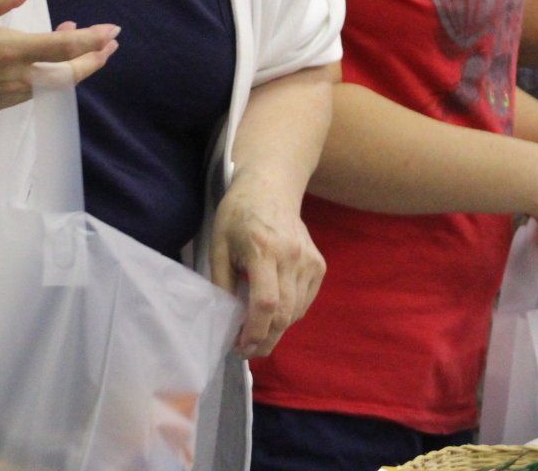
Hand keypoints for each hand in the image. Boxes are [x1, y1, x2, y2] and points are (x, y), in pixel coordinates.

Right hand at [0, 0, 118, 113]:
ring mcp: (2, 98)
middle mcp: (12, 80)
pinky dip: (43, 76)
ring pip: (48, 86)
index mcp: (9, 52)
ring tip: (70, 40)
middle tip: (109, 45)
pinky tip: (38, 61)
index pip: (63, 50)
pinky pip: (28, 94)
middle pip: (66, 77)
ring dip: (66, 66)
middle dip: (93, 61)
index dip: (93, 42)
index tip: (113, 32)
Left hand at [210, 179, 325, 357]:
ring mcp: (309, 261)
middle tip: (245, 350)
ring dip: (276, 330)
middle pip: (284, 314)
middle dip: (265, 340)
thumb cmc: (238, 214)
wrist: (271, 187)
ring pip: (296, 312)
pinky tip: (274, 313)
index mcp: (263, 250)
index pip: (266, 303)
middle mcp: (292, 257)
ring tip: (257, 333)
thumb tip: (225, 320)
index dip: (254, 332)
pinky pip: (305, 302)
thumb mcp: (218, 245)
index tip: (239, 346)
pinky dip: (290, 315)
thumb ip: (221, 283)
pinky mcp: (319, 265)